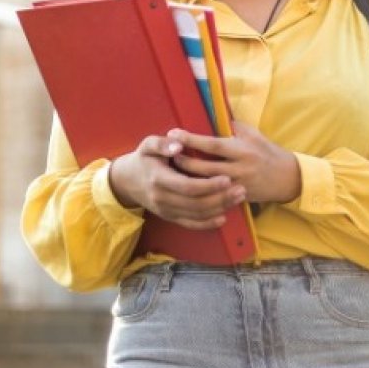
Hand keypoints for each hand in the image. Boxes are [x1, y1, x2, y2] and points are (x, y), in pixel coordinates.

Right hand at [108, 134, 246, 229]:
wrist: (127, 181)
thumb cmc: (143, 159)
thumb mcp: (147, 145)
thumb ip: (162, 143)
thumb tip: (178, 145)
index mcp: (158, 179)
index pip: (187, 186)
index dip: (209, 185)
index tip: (227, 179)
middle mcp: (162, 198)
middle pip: (196, 203)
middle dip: (220, 198)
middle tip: (241, 189)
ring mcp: (166, 210)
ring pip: (196, 214)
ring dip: (219, 208)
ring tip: (238, 198)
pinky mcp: (169, 217)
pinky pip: (190, 224)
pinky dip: (207, 223)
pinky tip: (223, 217)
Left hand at [169, 122, 300, 204]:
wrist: (287, 178)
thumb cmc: (268, 151)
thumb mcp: (254, 134)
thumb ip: (234, 126)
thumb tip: (213, 116)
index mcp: (242, 150)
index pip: (212, 144)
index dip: (191, 139)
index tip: (174, 133)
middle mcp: (239, 168)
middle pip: (205, 167)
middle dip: (184, 161)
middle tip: (167, 154)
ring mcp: (238, 185)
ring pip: (207, 185)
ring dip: (188, 178)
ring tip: (172, 171)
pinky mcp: (238, 198)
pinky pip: (215, 197)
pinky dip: (200, 192)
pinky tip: (187, 188)